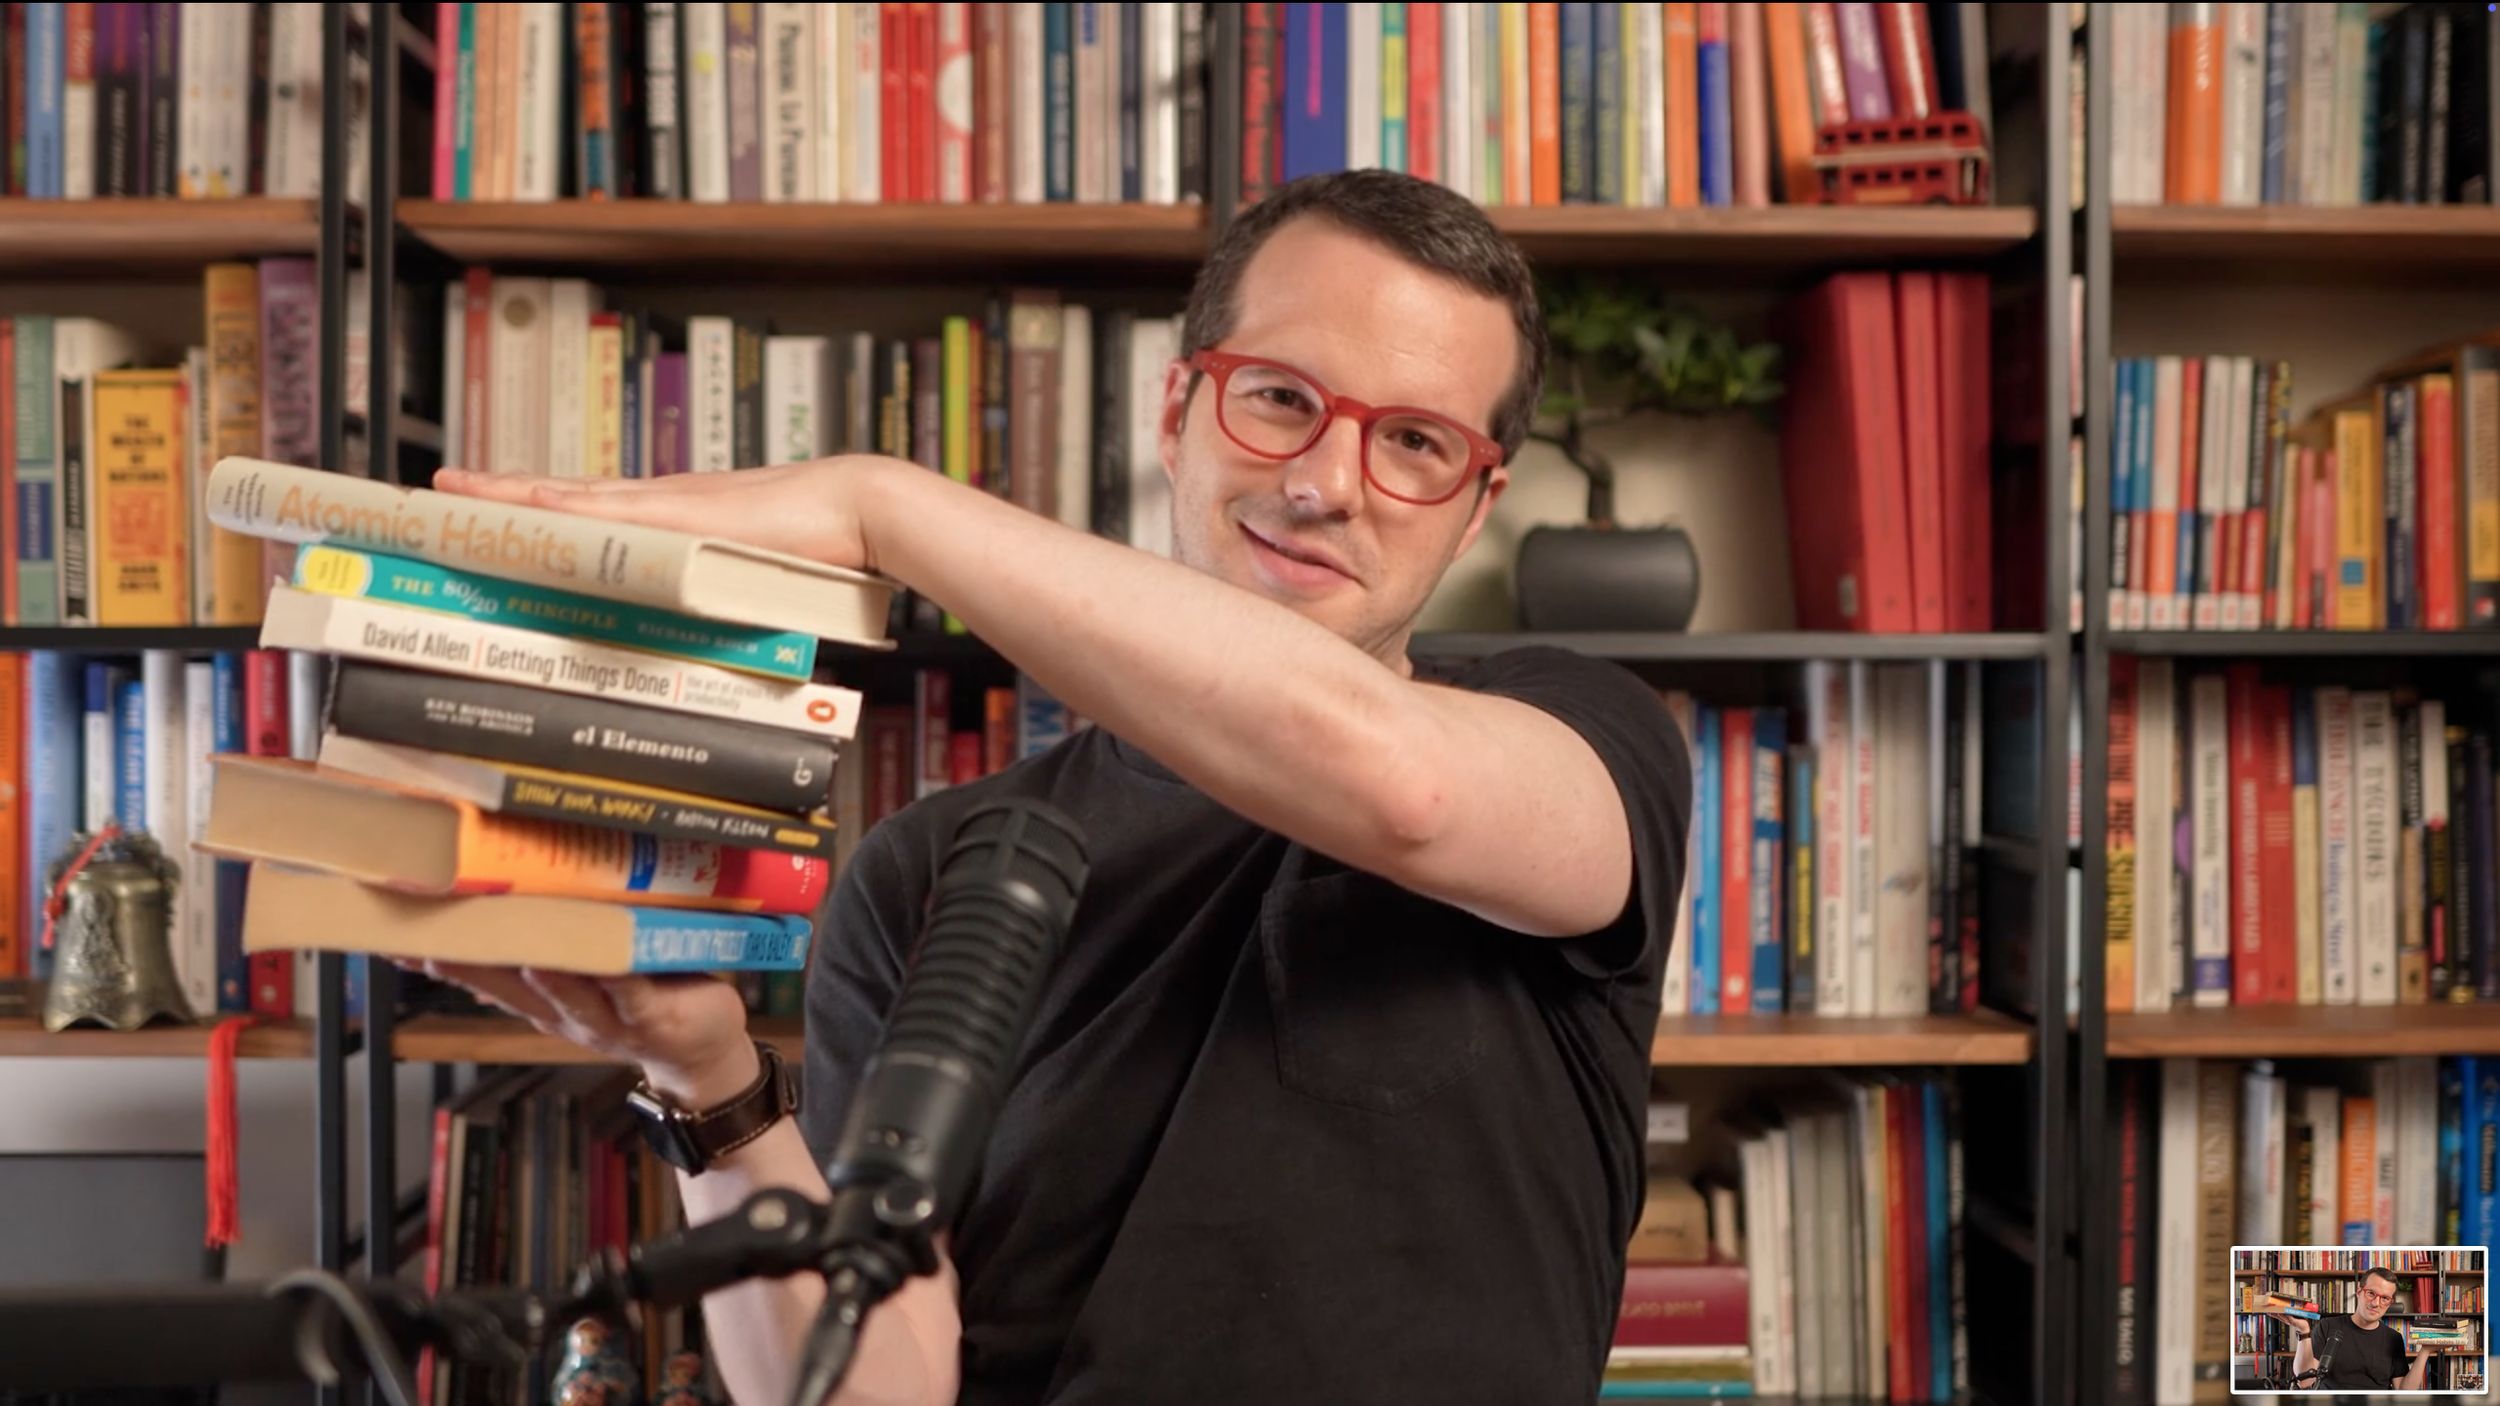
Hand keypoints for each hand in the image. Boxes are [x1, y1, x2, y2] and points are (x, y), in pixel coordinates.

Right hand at [415, 960, 759, 1107]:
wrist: (703, 1054)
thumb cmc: (644, 999)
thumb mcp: (586, 981)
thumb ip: (542, 961)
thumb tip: (489, 935)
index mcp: (544, 1000)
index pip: (482, 975)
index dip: (439, 959)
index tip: (393, 938)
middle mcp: (565, 1012)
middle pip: (508, 987)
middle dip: (465, 964)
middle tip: (421, 940)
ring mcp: (608, 1018)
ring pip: (565, 994)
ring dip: (536, 975)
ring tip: (506, 950)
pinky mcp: (653, 1016)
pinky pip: (628, 995)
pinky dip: (609, 981)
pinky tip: (589, 964)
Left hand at [431, 459, 896, 576]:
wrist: (861, 510)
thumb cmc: (821, 548)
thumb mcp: (754, 578)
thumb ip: (723, 597)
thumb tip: (710, 637)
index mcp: (677, 521)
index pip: (594, 513)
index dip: (544, 509)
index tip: (501, 508)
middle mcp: (662, 504)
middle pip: (566, 496)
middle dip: (505, 495)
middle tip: (444, 487)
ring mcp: (669, 504)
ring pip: (571, 497)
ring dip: (513, 496)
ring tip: (455, 490)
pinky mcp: (683, 511)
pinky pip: (607, 510)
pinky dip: (562, 506)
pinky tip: (522, 503)